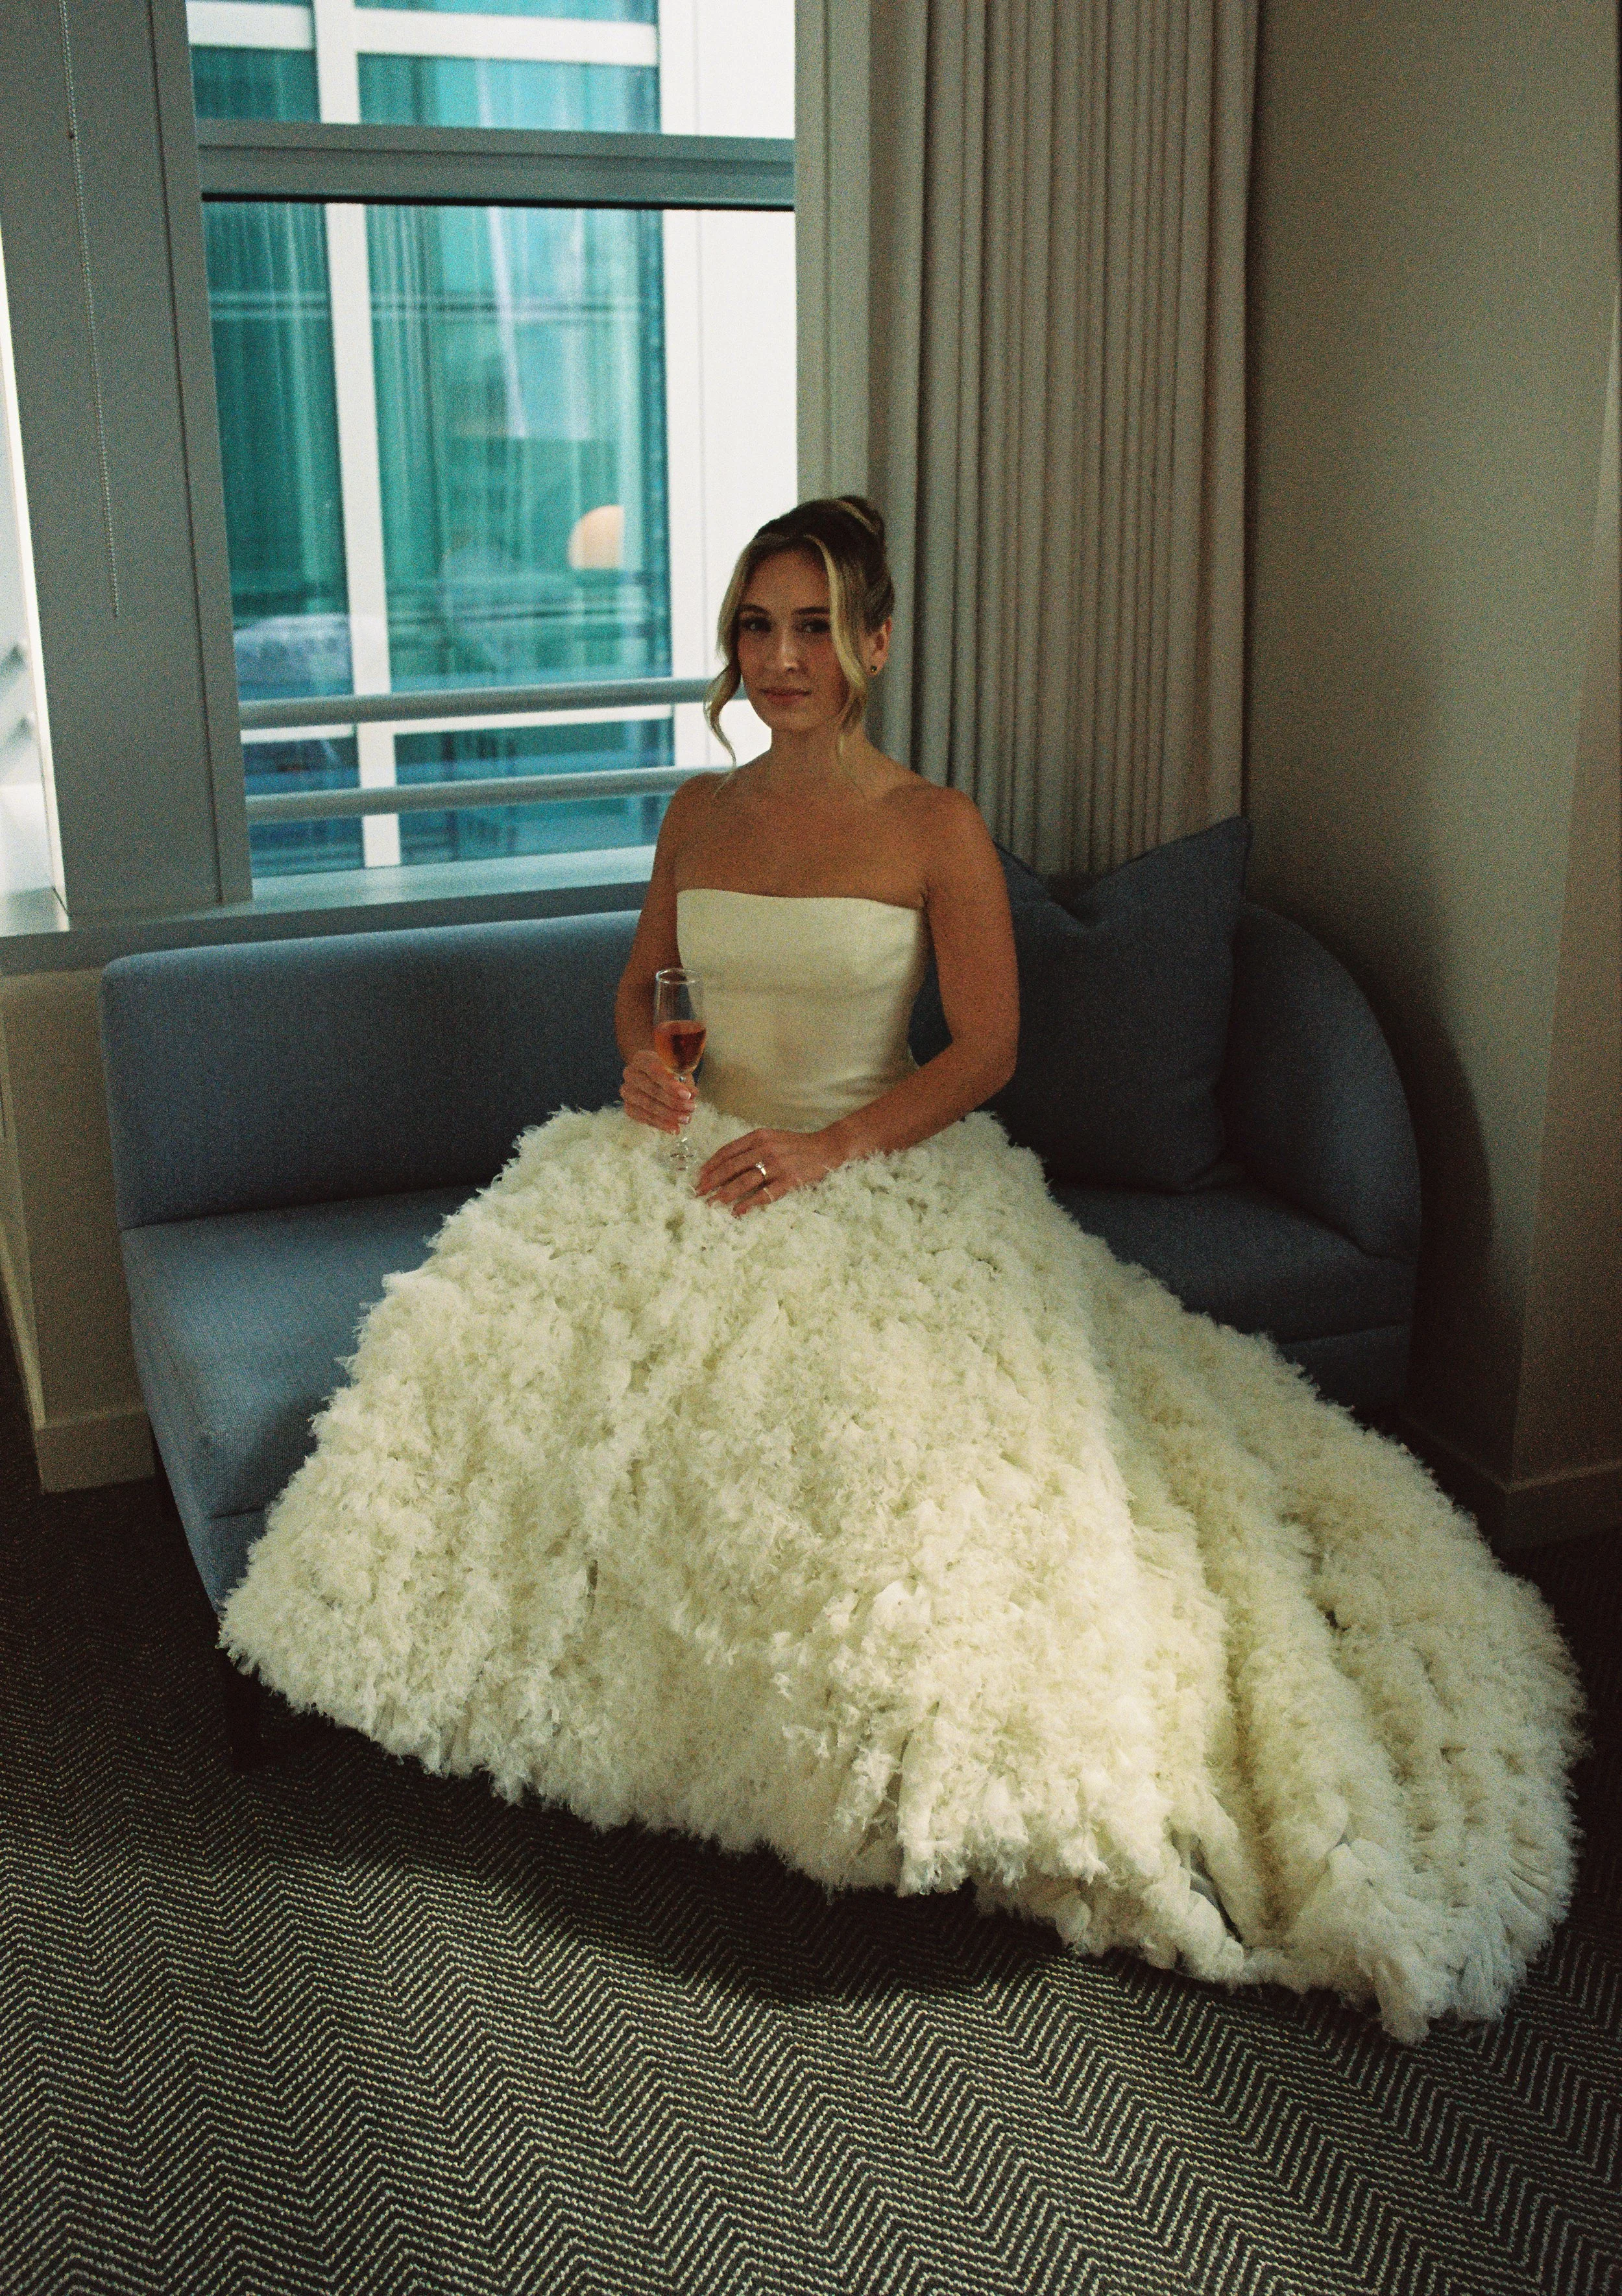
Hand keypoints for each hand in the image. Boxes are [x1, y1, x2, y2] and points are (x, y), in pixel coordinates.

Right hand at [621, 1047, 693, 1132]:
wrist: (653, 1076)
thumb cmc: (670, 1071)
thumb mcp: (680, 1071)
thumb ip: (685, 1080)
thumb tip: (692, 1094)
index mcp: (642, 1058)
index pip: (655, 1071)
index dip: (671, 1084)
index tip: (687, 1095)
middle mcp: (630, 1074)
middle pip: (652, 1090)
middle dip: (674, 1102)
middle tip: (692, 1108)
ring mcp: (627, 1091)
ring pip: (649, 1106)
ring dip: (669, 1115)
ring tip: (686, 1119)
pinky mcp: (629, 1107)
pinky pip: (645, 1118)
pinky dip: (661, 1124)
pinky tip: (674, 1129)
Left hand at [694, 1128, 839, 1214]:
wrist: (825, 1147)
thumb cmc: (795, 1145)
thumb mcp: (771, 1138)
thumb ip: (750, 1148)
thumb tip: (725, 1165)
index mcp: (758, 1137)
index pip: (727, 1151)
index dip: (711, 1165)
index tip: (699, 1176)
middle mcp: (765, 1149)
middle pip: (731, 1167)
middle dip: (712, 1181)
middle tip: (699, 1193)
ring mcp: (777, 1165)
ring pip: (744, 1181)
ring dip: (725, 1194)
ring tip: (712, 1204)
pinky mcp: (789, 1180)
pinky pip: (765, 1195)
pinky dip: (749, 1204)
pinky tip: (737, 1211)